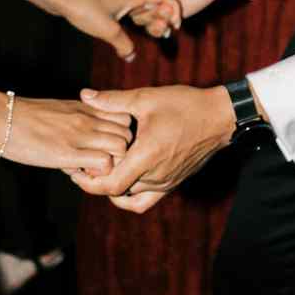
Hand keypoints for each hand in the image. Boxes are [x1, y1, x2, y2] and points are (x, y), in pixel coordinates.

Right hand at [3, 94, 133, 176]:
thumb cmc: (23, 117)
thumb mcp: (58, 110)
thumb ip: (77, 119)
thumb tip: (87, 137)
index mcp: (86, 108)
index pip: (124, 117)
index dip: (120, 136)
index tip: (105, 148)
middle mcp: (88, 118)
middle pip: (128, 135)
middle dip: (121, 154)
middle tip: (100, 164)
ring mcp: (79, 134)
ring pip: (121, 148)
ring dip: (112, 165)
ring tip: (89, 170)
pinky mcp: (67, 152)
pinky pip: (103, 163)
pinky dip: (98, 174)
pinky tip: (78, 174)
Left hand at [56, 0, 178, 59]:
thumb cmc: (85, 10)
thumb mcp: (108, 31)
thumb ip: (124, 45)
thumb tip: (132, 57)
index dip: (174, 10)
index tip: (174, 25)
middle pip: (155, 0)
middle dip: (163, 16)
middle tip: (164, 33)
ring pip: (142, 3)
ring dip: (149, 16)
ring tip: (152, 31)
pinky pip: (129, 4)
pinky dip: (136, 14)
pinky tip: (131, 26)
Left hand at [76, 84, 236, 210]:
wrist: (219, 118)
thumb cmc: (184, 105)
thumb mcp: (146, 98)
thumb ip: (113, 100)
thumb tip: (85, 94)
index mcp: (147, 157)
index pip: (110, 186)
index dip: (88, 182)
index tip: (75, 169)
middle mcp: (156, 176)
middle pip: (116, 192)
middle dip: (95, 180)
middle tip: (80, 164)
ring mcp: (166, 183)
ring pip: (129, 196)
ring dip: (112, 186)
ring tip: (98, 169)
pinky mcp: (172, 183)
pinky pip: (145, 200)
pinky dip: (129, 195)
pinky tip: (122, 178)